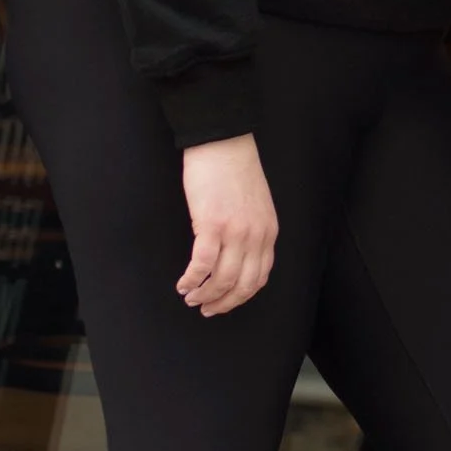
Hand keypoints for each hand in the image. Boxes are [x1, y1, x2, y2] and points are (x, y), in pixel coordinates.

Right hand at [178, 133, 277, 316]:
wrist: (223, 142)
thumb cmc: (235, 169)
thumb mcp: (256, 205)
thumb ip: (253, 230)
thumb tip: (238, 255)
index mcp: (268, 232)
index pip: (259, 277)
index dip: (241, 296)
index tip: (225, 303)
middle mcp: (255, 237)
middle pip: (242, 284)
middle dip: (222, 302)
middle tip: (206, 309)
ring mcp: (234, 232)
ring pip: (221, 279)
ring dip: (204, 294)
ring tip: (191, 297)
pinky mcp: (211, 225)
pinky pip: (201, 264)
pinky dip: (191, 279)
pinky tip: (182, 284)